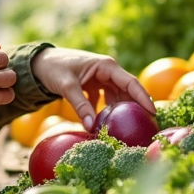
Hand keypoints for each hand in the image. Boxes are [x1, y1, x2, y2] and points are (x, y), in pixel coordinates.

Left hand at [31, 46, 153, 131]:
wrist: (40, 64)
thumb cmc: (54, 68)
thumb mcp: (66, 86)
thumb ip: (79, 105)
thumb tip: (91, 126)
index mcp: (106, 66)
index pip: (130, 82)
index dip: (143, 97)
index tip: (154, 112)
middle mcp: (108, 71)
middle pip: (127, 91)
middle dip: (136, 108)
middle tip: (146, 126)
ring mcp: (102, 78)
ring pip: (118, 97)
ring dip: (120, 112)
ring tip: (127, 129)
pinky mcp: (95, 86)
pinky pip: (106, 100)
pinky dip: (107, 112)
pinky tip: (104, 125)